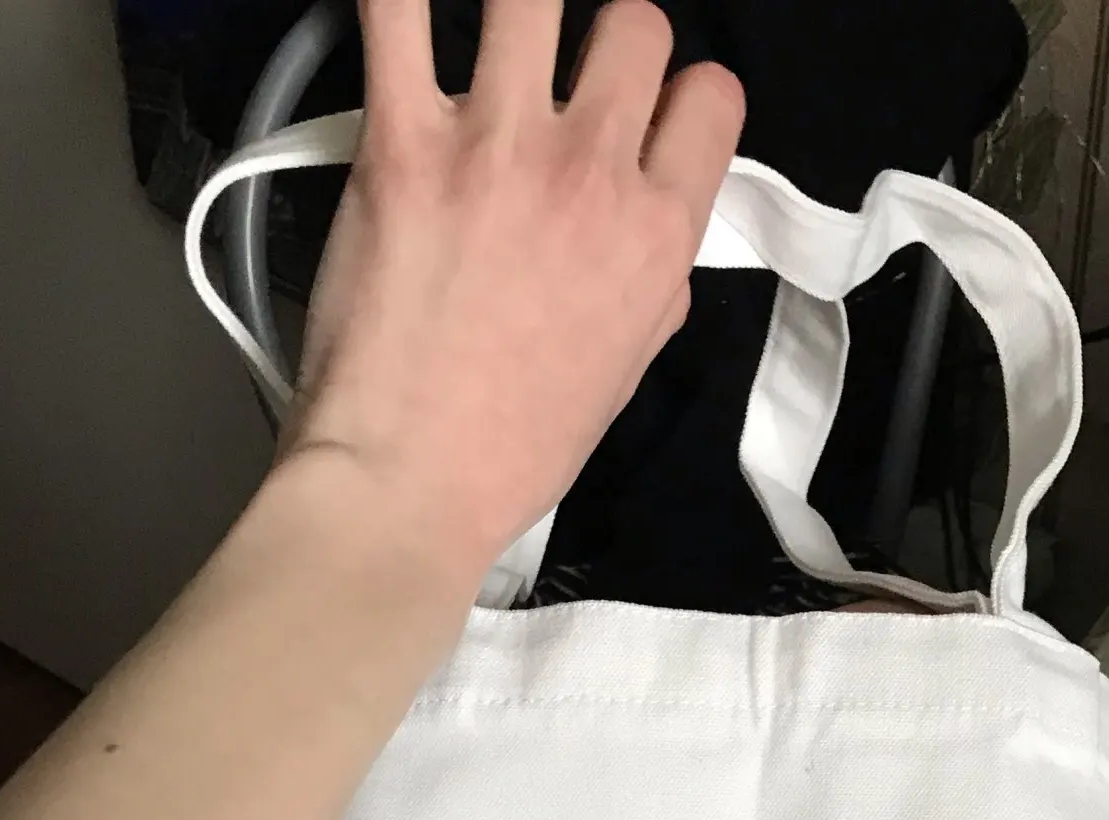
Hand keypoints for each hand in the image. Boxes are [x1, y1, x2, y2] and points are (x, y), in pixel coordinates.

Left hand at [280, 0, 743, 581]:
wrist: (411, 482)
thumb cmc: (511, 448)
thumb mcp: (625, 374)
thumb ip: (652, 285)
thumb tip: (654, 248)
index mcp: (657, 235)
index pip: (711, 96)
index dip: (680, 96)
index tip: (648, 114)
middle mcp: (590, 175)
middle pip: (634, 23)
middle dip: (606, 40)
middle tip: (562, 80)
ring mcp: (497, 148)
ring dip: (515, 7)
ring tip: (488, 39)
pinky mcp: (403, 144)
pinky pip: (397, 9)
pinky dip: (397, 1)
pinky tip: (402, 17)